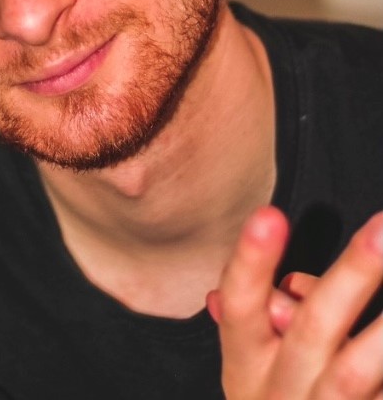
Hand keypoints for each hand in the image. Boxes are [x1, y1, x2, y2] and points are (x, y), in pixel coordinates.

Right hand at [209, 207, 382, 398]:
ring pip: (356, 375)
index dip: (251, 262)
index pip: (239, 306)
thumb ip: (266, 315)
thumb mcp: (257, 367)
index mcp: (247, 366)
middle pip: (313, 330)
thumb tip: (292, 288)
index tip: (272, 214)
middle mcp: (281, 395)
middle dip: (351, 276)